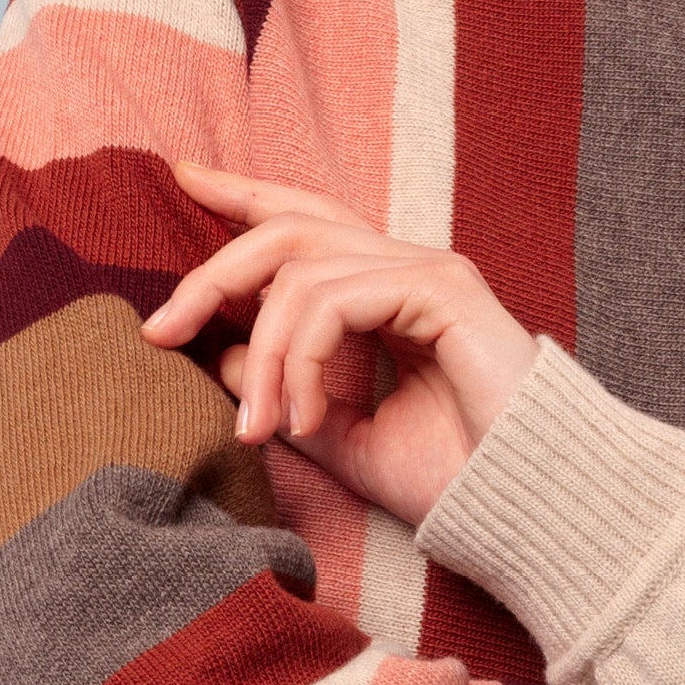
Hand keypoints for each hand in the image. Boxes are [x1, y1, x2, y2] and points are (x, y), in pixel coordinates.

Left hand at [139, 164, 540, 528]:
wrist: (527, 507)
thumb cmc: (454, 479)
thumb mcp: (347, 440)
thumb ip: (288, 395)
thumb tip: (220, 354)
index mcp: (388, 293)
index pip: (305, 222)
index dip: (244, 195)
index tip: (183, 178)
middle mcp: (408, 268)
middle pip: (288, 227)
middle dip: (212, 273)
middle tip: (158, 330)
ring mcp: (427, 271)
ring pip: (300, 272)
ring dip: (261, 356)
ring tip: (256, 430)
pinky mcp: (441, 288)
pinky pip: (334, 301)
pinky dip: (300, 360)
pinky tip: (302, 419)